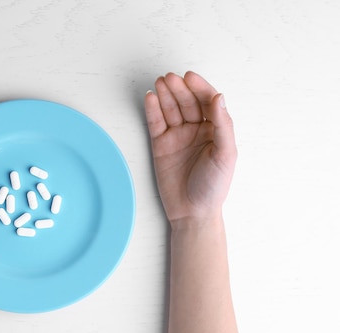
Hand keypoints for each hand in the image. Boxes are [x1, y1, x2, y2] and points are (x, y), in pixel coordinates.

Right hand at [144, 72, 236, 224]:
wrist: (192, 212)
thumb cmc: (213, 186)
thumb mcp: (226, 154)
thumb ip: (223, 125)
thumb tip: (219, 97)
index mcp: (216, 129)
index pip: (207, 102)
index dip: (199, 88)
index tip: (189, 77)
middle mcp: (196, 130)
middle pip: (187, 102)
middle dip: (179, 89)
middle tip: (170, 78)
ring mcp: (177, 136)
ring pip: (170, 109)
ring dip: (165, 95)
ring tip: (159, 84)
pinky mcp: (160, 144)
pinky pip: (155, 123)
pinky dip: (152, 110)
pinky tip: (150, 98)